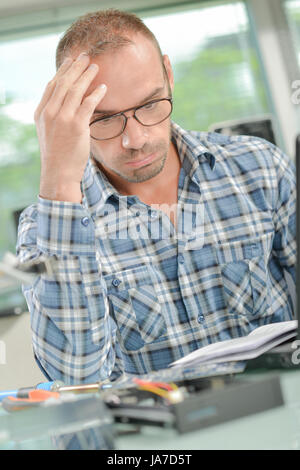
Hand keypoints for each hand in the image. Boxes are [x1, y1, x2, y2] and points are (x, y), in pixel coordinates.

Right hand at [34, 52, 106, 201]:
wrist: (59, 173)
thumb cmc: (57, 156)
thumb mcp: (50, 133)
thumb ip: (55, 117)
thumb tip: (68, 105)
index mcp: (41, 113)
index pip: (52, 86)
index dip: (62, 71)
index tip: (71, 62)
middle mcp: (50, 112)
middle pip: (64, 83)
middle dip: (76, 67)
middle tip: (86, 57)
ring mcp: (63, 118)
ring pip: (76, 90)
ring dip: (87, 76)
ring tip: (96, 68)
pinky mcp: (77, 126)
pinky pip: (88, 103)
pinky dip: (96, 94)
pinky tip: (103, 88)